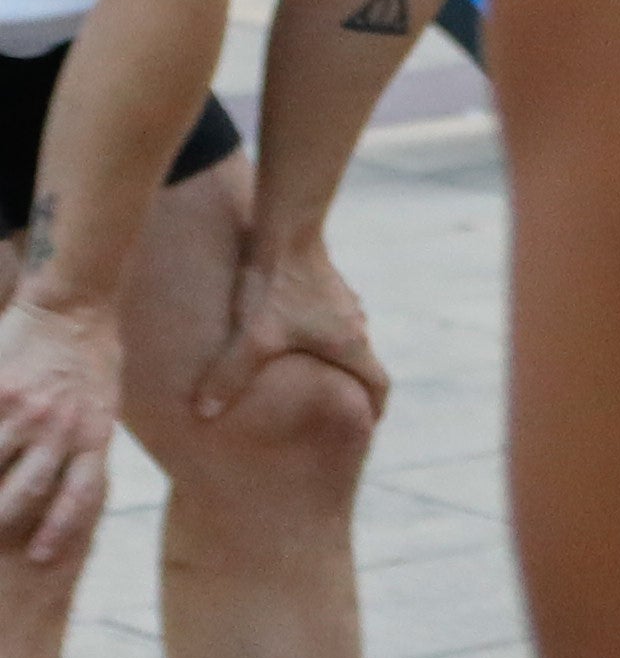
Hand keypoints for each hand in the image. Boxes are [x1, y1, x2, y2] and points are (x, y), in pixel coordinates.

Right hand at [0, 289, 118, 567]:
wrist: (73, 307)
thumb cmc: (93, 358)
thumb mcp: (105, 406)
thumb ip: (85, 444)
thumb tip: (66, 481)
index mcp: (94, 435)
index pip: (77, 495)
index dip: (58, 529)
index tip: (41, 558)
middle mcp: (61, 428)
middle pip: (25, 489)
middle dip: (1, 519)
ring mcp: (25, 410)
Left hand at [192, 236, 381, 431]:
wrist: (287, 229)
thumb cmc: (276, 285)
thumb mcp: (252, 337)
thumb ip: (229, 376)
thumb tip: (203, 413)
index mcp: (349, 345)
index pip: (378, 387)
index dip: (374, 411)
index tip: (367, 428)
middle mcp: (356, 326)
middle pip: (364, 365)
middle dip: (350, 389)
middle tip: (333, 410)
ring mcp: (345, 304)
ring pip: (348, 341)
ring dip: (335, 360)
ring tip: (309, 376)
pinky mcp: (328, 287)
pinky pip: (332, 320)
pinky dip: (321, 337)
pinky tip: (292, 336)